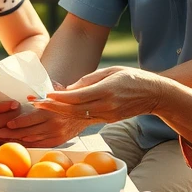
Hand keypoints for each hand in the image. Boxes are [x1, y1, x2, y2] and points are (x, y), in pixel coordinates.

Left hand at [0, 101, 91, 146]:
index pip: (30, 119)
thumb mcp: (56, 92)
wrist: (87, 111)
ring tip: (6, 138)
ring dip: (18, 139)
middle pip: (29, 131)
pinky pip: (41, 144)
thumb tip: (28, 98)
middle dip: (13, 133)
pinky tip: (21, 142)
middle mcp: (54, 124)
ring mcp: (57, 134)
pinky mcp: (59, 141)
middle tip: (0, 132)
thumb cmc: (68, 98)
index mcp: (52, 111)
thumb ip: (42, 95)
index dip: (17, 123)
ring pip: (33, 139)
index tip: (7, 123)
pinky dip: (29, 143)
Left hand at [31, 66, 168, 122]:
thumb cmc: (132, 77)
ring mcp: (108, 115)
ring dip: (59, 113)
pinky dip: (71, 116)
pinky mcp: (109, 120)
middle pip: (75, 109)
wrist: (154, 94)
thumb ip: (89, 80)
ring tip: (42, 109)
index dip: (61, 98)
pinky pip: (86, 119)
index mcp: (107, 90)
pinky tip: (59, 112)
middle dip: (54, 108)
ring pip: (79, 117)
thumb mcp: (110, 71)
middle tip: (36, 104)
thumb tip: (68, 89)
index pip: (79, 96)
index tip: (46, 95)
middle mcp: (107, 105)